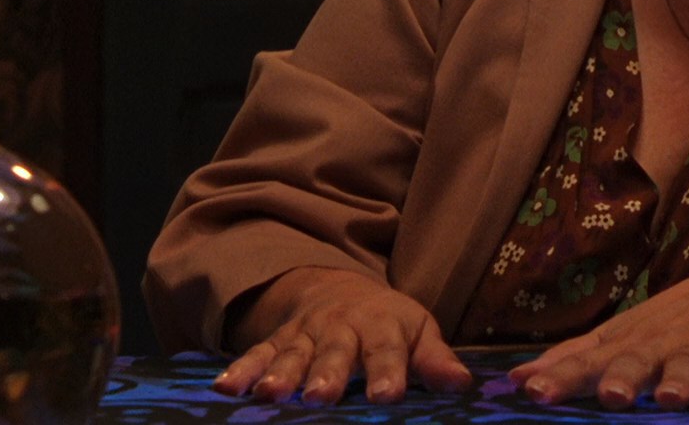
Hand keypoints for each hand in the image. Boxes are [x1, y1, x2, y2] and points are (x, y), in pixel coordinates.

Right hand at [211, 267, 471, 405]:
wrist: (341, 290)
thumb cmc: (388, 322)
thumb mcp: (418, 332)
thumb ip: (435, 360)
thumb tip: (463, 386)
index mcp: (380, 326)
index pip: (386, 350)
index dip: (387, 373)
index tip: (387, 396)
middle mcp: (339, 328)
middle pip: (333, 352)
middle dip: (326, 374)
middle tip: (319, 397)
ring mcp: (304, 334)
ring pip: (291, 354)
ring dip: (279, 374)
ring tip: (268, 396)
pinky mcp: (277, 341)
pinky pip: (256, 354)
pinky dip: (241, 370)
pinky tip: (225, 388)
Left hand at [508, 263, 688, 409]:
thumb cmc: (662, 327)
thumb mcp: (616, 341)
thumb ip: (571, 362)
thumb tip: (514, 381)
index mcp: (622, 347)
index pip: (585, 363)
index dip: (560, 378)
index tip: (531, 392)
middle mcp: (657, 346)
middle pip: (635, 362)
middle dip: (620, 378)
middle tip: (608, 396)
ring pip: (688, 365)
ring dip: (681, 380)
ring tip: (673, 397)